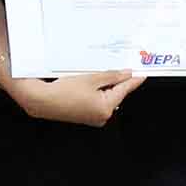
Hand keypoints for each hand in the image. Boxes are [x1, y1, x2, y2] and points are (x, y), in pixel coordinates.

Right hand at [5, 70, 144, 127]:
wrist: (42, 100)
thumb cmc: (63, 92)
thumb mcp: (92, 79)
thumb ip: (112, 76)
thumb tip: (126, 74)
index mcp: (106, 108)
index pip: (125, 90)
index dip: (134, 80)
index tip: (142, 75)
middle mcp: (102, 116)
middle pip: (116, 94)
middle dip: (116, 81)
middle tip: (117, 68)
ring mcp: (94, 118)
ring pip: (106, 97)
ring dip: (105, 86)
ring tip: (94, 76)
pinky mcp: (86, 116)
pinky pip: (97, 102)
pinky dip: (97, 92)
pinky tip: (89, 84)